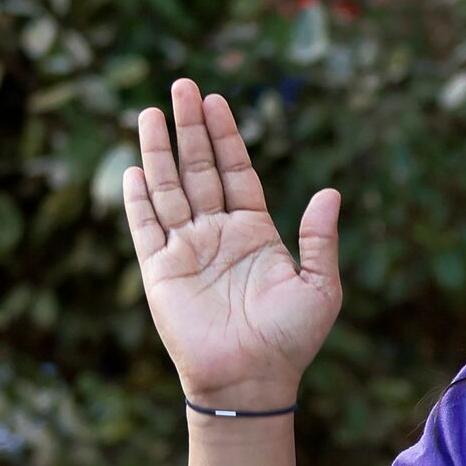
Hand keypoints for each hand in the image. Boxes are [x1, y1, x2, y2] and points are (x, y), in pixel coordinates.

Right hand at [123, 79, 339, 410]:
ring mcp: (187, 250)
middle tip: (183, 85)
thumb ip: (319, 238)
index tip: (218, 101)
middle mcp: (218, 234)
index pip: (237, 172)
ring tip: (152, 111)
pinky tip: (135, 168)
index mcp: (255, 233)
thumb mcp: (319, 285)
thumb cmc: (291, 339)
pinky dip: (139, 198)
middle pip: (199, 169)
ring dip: (160, 151)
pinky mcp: (161, 271)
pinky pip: (146, 227)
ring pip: (169, 188)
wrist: (254, 380)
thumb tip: (330, 193)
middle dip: (191, 128)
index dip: (227, 137)